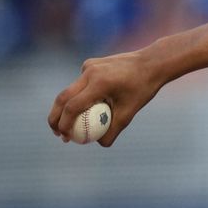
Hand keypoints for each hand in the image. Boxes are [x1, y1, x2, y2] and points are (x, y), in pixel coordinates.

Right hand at [47, 50, 163, 146]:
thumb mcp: (130, 112)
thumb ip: (114, 130)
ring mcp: (88, 66)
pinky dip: (80, 95)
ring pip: (70, 90)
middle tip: (57, 133)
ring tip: (68, 125)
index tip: (64, 137)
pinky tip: (95, 102)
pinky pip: (81, 83)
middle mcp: (89, 72)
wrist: (151, 63)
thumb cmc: (143, 89)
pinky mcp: (90, 64)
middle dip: (55, 117)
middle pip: (63, 98)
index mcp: (99, 83)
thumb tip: (99, 144)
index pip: (73, 107)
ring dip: (65, 107)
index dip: (64, 124)